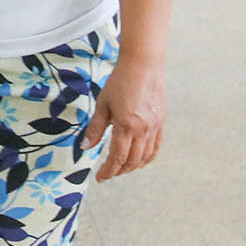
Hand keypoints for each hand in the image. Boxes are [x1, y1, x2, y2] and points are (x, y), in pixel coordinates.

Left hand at [83, 57, 164, 179]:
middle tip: (107, 174)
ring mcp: (154, 128)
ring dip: (132, 166)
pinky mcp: (160, 124)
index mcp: (126, 126)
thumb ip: (95, 128)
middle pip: (132, 161)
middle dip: (119, 171)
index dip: (108, 171)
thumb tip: (85, 147)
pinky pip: (155, 147)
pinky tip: (138, 159)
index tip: (100, 178)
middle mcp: (143, 130)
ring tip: (120, 168)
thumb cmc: (119, 83)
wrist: (143, 67)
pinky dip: (146, 157)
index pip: (117, 157)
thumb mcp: (102, 104)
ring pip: (145, 157)